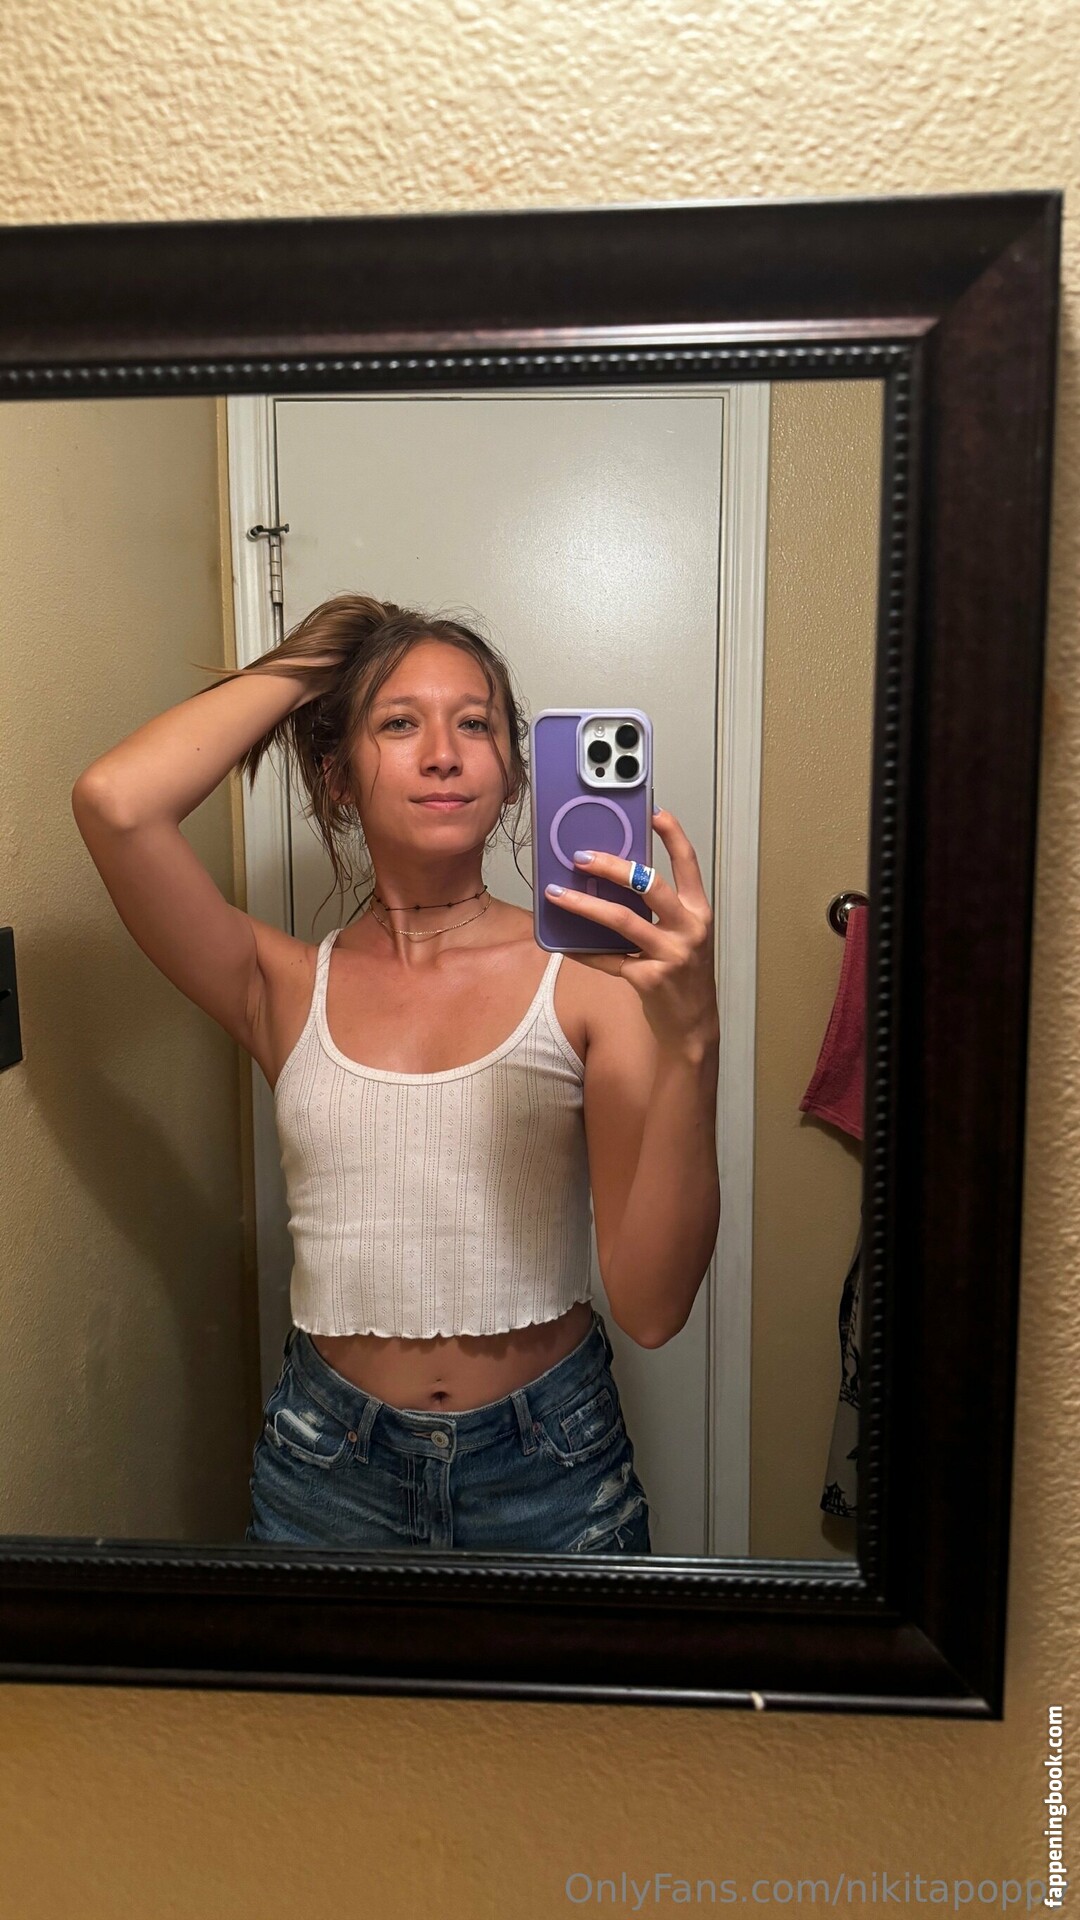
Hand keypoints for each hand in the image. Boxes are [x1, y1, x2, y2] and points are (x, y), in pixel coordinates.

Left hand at [544, 807, 719, 1058]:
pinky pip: (608, 959)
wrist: (694, 1025)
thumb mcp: (682, 935)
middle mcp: (689, 929)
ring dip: (585, 905)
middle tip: (580, 856)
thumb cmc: (684, 974)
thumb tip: (615, 879)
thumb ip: (659, 910)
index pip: (688, 862)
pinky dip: (583, 950)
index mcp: (699, 911)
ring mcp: (670, 955)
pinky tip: (561, 942)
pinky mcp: (649, 979)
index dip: (672, 834)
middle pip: (649, 885)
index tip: (653, 811)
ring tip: (557, 893)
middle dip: (613, 866)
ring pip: (622, 920)